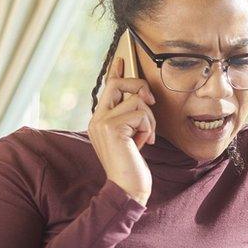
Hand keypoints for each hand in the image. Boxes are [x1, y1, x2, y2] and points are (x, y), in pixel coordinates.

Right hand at [88, 57, 155, 205]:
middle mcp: (96, 118)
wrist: (128, 188)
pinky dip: (148, 127)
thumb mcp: (132, 137)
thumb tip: (143, 97)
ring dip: (149, 119)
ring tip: (146, 137)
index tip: (122, 59)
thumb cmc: (132, 166)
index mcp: (99, 120)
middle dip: (139, 87)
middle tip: (151, 101)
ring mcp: (102, 122)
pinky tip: (144, 143)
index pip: (107, 89)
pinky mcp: (112, 127)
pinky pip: (140, 113)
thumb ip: (132, 117)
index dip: (116, 72)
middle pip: (118, 84)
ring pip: (136, 100)